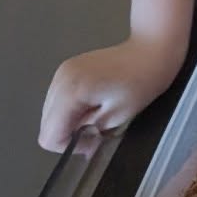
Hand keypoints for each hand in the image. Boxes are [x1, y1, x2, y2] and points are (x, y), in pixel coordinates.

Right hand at [40, 38, 178, 151]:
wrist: (150, 49)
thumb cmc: (141, 83)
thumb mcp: (118, 115)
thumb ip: (92, 132)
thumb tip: (81, 146)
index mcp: (70, 92)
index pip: (49, 135)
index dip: (69, 146)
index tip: (92, 140)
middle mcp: (59, 80)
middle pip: (46, 124)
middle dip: (69, 133)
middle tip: (97, 129)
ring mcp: (61, 72)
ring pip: (50, 112)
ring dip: (69, 120)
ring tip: (97, 113)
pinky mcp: (67, 68)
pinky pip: (58, 99)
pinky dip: (71, 108)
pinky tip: (93, 102)